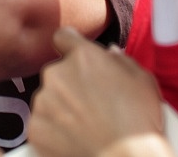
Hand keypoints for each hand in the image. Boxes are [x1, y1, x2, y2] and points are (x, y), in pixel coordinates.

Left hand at [28, 28, 170, 156]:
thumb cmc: (139, 122)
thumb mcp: (142, 81)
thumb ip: (121, 61)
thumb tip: (109, 54)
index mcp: (83, 57)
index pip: (63, 37)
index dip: (69, 46)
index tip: (75, 59)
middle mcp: (57, 74)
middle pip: (57, 72)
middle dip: (70, 84)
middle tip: (91, 105)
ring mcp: (43, 101)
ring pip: (48, 98)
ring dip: (61, 107)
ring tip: (85, 126)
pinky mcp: (35, 127)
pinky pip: (42, 123)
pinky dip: (53, 130)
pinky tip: (74, 139)